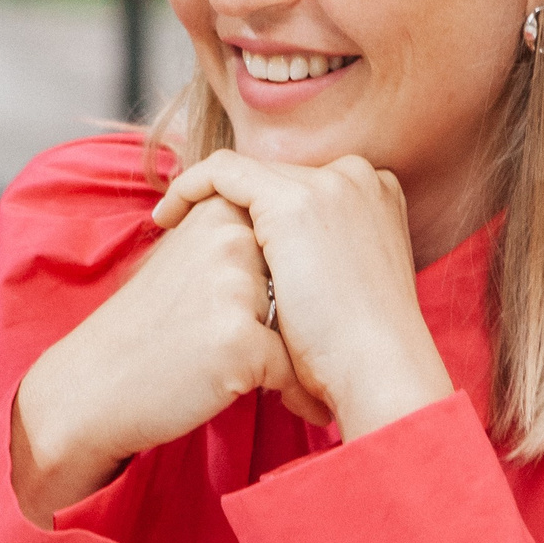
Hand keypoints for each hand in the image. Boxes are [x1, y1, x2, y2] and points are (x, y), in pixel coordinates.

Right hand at [12, 197, 328, 523]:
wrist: (93, 385)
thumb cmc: (148, 329)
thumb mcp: (184, 259)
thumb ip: (238, 237)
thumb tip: (308, 238)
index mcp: (220, 212)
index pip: (290, 246)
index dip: (286, 288)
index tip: (261, 315)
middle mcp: (231, 238)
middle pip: (302, 285)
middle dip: (300, 321)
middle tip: (269, 349)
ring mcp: (235, 287)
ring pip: (303, 325)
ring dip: (298, 356)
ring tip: (272, 377)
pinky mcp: (240, 339)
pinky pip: (294, 368)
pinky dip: (293, 391)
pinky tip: (273, 400)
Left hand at [152, 151, 453, 441]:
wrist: (379, 371)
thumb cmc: (361, 352)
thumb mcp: (346, 289)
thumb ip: (322, 262)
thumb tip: (285, 274)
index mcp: (378, 196)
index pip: (305, 186)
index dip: (262, 210)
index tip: (232, 238)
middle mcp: (358, 177)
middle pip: (277, 177)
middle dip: (236, 204)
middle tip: (191, 233)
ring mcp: (328, 183)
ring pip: (249, 173)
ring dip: (208, 196)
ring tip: (171, 222)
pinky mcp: (292, 200)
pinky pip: (223, 171)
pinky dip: (189, 187)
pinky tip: (164, 217)